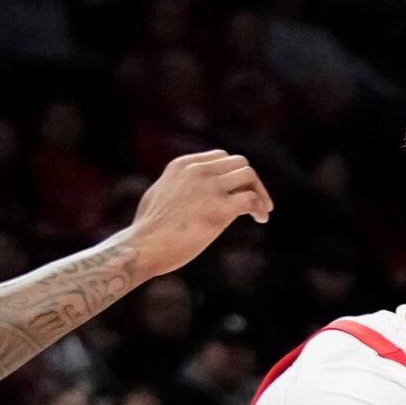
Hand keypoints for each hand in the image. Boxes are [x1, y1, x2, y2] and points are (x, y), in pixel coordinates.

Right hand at [126, 151, 272, 277]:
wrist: (143, 246)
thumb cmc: (148, 229)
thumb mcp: (160, 194)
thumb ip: (177, 186)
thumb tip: (185, 192)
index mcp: (183, 165)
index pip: (221, 157)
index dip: (233, 174)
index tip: (237, 190)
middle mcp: (198, 171)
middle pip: (239, 163)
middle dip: (250, 181)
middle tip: (256, 202)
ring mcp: (210, 189)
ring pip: (249, 175)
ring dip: (260, 192)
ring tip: (262, 212)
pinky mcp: (220, 209)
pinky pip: (251, 199)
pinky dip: (260, 208)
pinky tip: (260, 219)